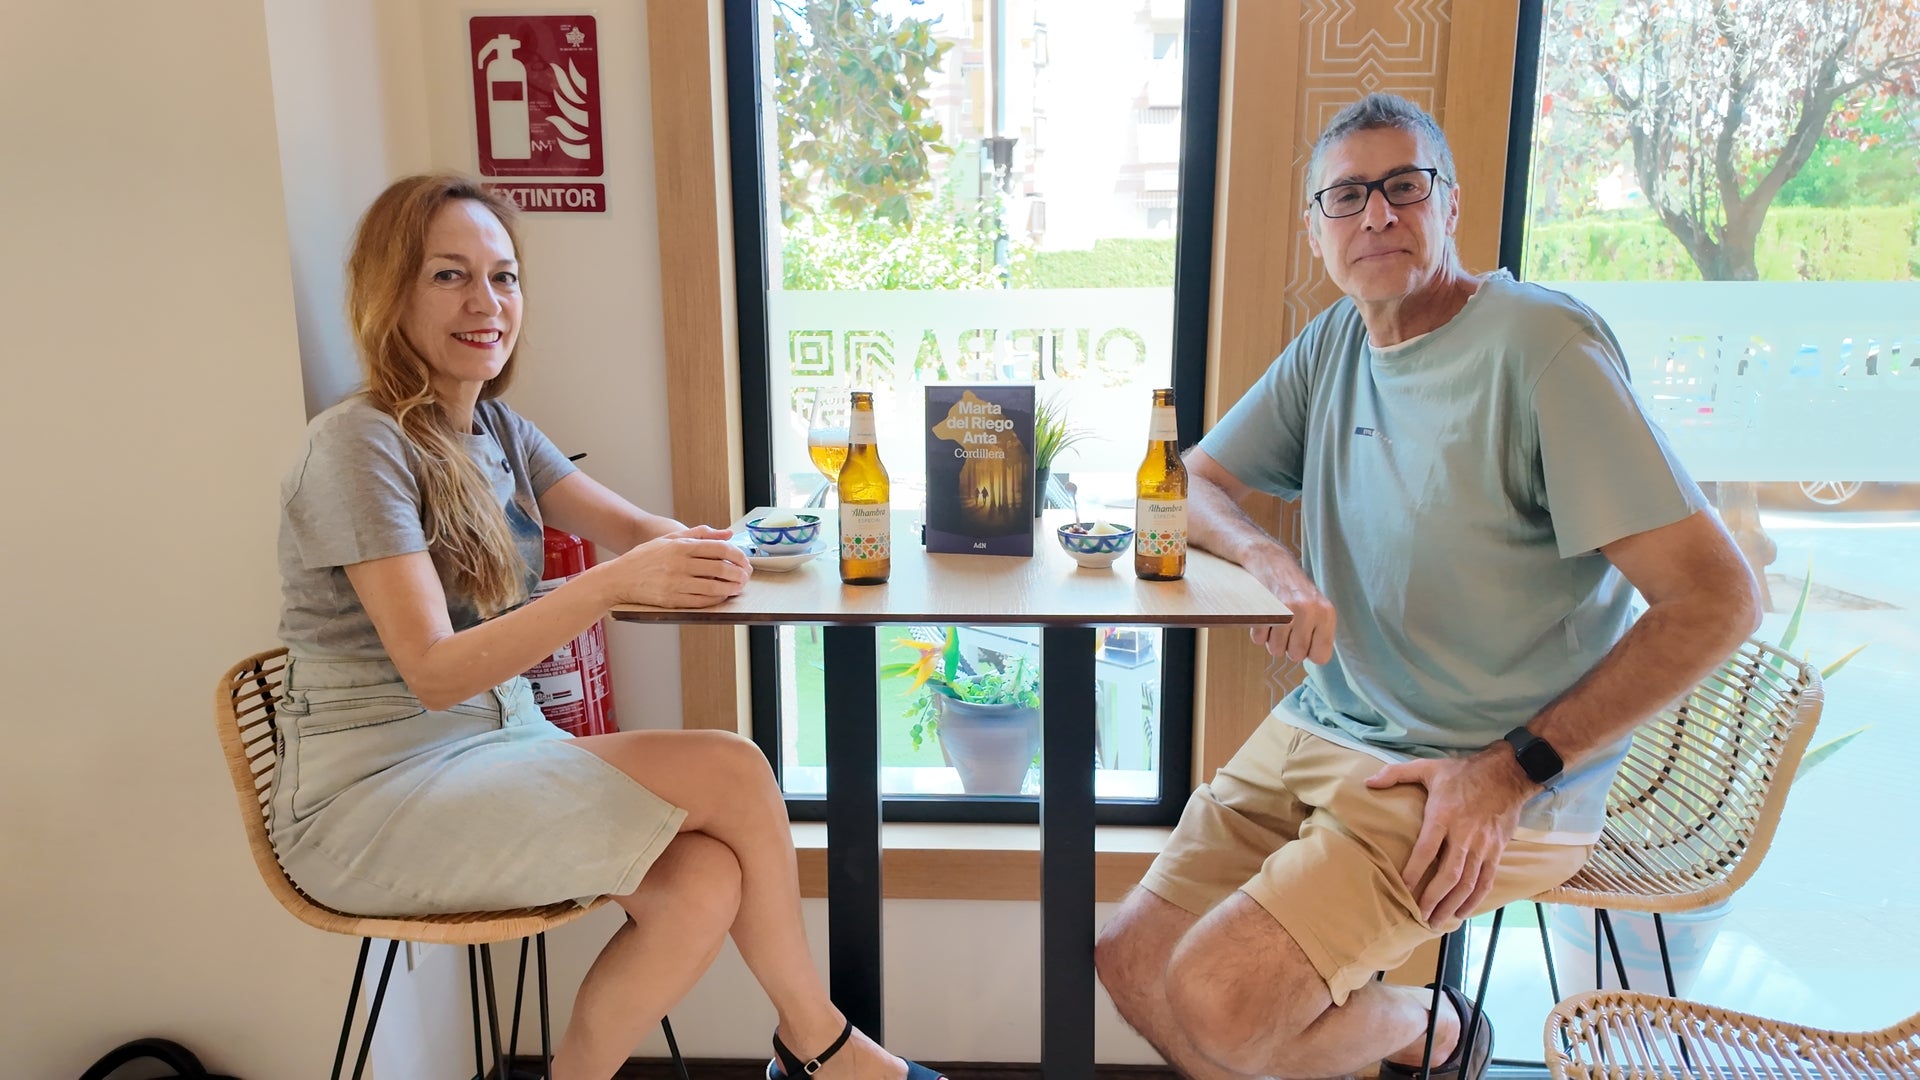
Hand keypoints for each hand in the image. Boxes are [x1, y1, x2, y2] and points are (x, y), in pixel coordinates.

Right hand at [602, 525, 750, 607]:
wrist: (618, 578)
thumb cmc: (645, 557)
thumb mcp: (670, 538)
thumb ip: (700, 534)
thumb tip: (727, 534)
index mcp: (681, 546)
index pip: (719, 549)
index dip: (738, 555)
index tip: (745, 561)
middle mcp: (679, 563)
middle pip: (721, 568)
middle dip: (739, 573)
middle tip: (746, 576)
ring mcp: (675, 583)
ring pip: (714, 587)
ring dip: (732, 588)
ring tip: (739, 587)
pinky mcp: (671, 600)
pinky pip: (701, 601)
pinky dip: (716, 599)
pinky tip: (722, 596)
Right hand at [1247, 554, 1335, 664]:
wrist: (1272, 563)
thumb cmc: (1295, 590)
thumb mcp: (1317, 607)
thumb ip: (1320, 632)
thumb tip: (1316, 658)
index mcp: (1326, 614)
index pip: (1321, 657)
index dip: (1309, 653)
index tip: (1304, 642)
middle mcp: (1310, 611)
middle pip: (1297, 656)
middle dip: (1288, 647)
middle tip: (1287, 630)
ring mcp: (1287, 610)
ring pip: (1276, 649)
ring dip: (1272, 641)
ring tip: (1275, 624)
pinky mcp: (1265, 609)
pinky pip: (1259, 639)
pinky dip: (1259, 632)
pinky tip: (1265, 617)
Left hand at [1364, 751, 1530, 923]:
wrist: (1508, 773)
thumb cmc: (1463, 772)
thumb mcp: (1428, 767)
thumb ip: (1396, 774)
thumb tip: (1367, 782)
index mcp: (1444, 815)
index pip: (1427, 849)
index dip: (1415, 871)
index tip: (1403, 888)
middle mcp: (1464, 834)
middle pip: (1449, 874)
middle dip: (1434, 898)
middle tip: (1420, 916)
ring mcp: (1483, 845)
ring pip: (1468, 882)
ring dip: (1452, 904)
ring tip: (1437, 921)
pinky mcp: (1497, 851)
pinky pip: (1486, 880)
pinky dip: (1475, 899)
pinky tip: (1462, 912)